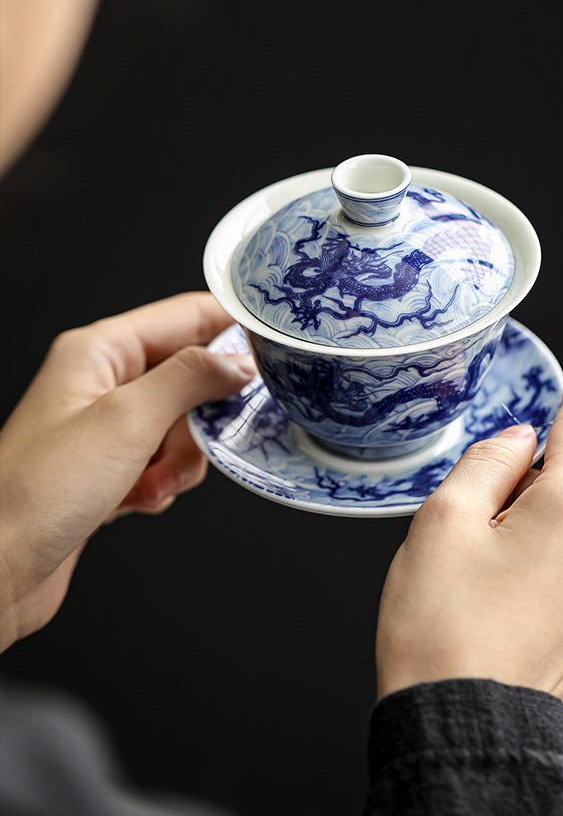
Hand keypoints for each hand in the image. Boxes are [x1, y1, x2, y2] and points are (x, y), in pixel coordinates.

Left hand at [0, 292, 253, 650]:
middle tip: (201, 440)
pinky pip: (162, 462)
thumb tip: (237, 362)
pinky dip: (162, 482)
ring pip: (181, 426)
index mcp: (98, 351)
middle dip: (202, 415)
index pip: (184, 315)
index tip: (272, 351)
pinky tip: (138, 500)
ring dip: (182, 459)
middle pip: (188, 376)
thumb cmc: (36, 493)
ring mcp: (104, 428)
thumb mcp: (128, 421)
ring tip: (154, 481)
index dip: (230, 329)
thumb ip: (190, 380)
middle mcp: (100, 382)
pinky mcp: (107, 470)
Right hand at [376, 374, 562, 702]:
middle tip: (469, 534)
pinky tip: (502, 606)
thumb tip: (518, 441)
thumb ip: (487, 460)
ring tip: (481, 582)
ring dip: (534, 536)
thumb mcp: (445, 517)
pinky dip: (545, 574)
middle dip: (525, 493)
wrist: (462, 724)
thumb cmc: (443, 624)